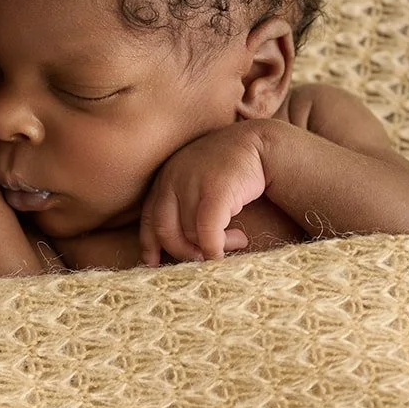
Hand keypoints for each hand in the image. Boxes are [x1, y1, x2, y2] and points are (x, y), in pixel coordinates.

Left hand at [139, 125, 266, 265]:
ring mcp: (191, 183)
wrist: (259, 143)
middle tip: (205, 259)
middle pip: (164, 231)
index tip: (152, 263)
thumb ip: (183, 207)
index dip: (149, 244)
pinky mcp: (214, 190)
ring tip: (238, 240)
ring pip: (189, 233)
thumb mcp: (197, 184)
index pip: (149, 218)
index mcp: (164, 179)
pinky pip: (208, 231)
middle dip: (183, 252)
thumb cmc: (229, 169)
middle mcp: (170, 179)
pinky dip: (215, 248)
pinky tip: (231, 248)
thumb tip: (183, 243)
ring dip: (213, 246)